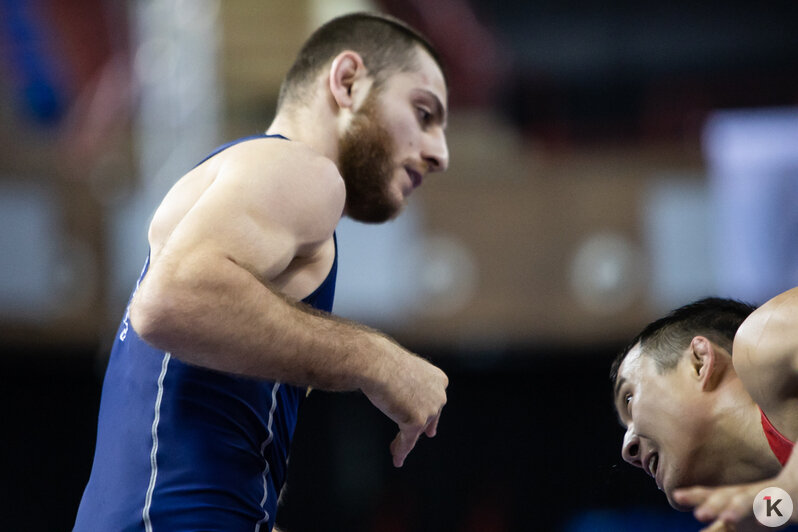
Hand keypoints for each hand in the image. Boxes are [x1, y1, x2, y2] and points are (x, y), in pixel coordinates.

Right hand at [360, 339, 447, 466]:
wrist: (377, 363)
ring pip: (416, 430)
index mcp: (438, 379)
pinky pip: (408, 441)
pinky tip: (397, 460)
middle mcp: (439, 394)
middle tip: (412, 438)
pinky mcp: (417, 421)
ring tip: (395, 451)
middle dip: (419, 429)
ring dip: (404, 441)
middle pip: (427, 418)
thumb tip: (400, 397)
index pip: (434, 402)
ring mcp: (429, 409)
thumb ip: (408, 384)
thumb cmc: (383, 361)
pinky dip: (401, 451)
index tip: (431, 432)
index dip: (431, 417)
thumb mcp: (404, 370)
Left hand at [674, 479, 794, 530]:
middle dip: (712, 504)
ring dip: (738, 508)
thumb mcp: (739, 519)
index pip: (711, 495)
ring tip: (726, 518)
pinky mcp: (786, 503)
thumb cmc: (762, 505)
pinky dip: (770, 512)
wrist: (793, 488)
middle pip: (727, 496)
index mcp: (733, 497)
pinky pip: (777, 507)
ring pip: (751, 500)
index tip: (676, 495)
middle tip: (699, 514)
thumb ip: (719, 528)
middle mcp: (747, 494)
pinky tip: (762, 519)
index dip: (694, 495)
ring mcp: (766, 497)